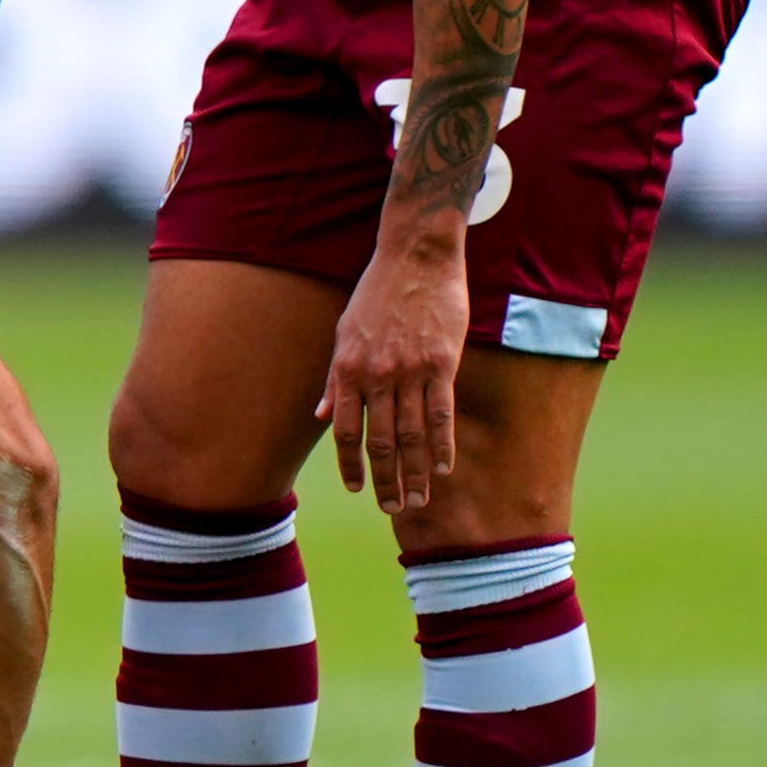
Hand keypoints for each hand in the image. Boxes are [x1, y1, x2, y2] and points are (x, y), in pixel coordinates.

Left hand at [323, 226, 466, 515]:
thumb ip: (334, 378)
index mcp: (347, 369)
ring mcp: (410, 371)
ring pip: (412, 435)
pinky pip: (442, 413)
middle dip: (387, 479)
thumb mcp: (343, 333)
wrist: (415, 257)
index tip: (357, 489)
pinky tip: (445, 468)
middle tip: (394, 509)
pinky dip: (443, 445)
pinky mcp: (442, 363)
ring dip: (416, 472)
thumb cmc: (376, 294)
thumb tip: (321, 416)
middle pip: (380, 441)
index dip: (350, 464)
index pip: (345, 430)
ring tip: (420, 499)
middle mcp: (377, 375)